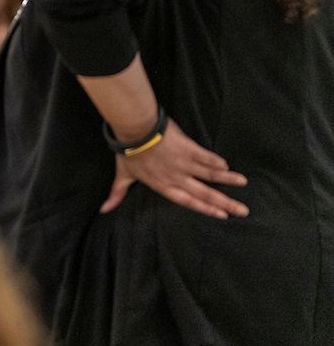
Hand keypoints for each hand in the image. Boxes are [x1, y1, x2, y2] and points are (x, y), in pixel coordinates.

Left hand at [99, 119, 248, 219]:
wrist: (134, 130)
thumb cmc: (127, 153)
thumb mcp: (122, 175)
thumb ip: (117, 194)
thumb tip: (103, 210)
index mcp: (163, 185)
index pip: (188, 201)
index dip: (205, 209)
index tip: (221, 215)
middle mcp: (177, 177)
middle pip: (205, 193)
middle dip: (225, 202)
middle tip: (243, 210)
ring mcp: (184, 163)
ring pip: (211, 174)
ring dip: (228, 179)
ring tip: (243, 183)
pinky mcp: (189, 148)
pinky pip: (206, 157)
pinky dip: (216, 161)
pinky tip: (227, 165)